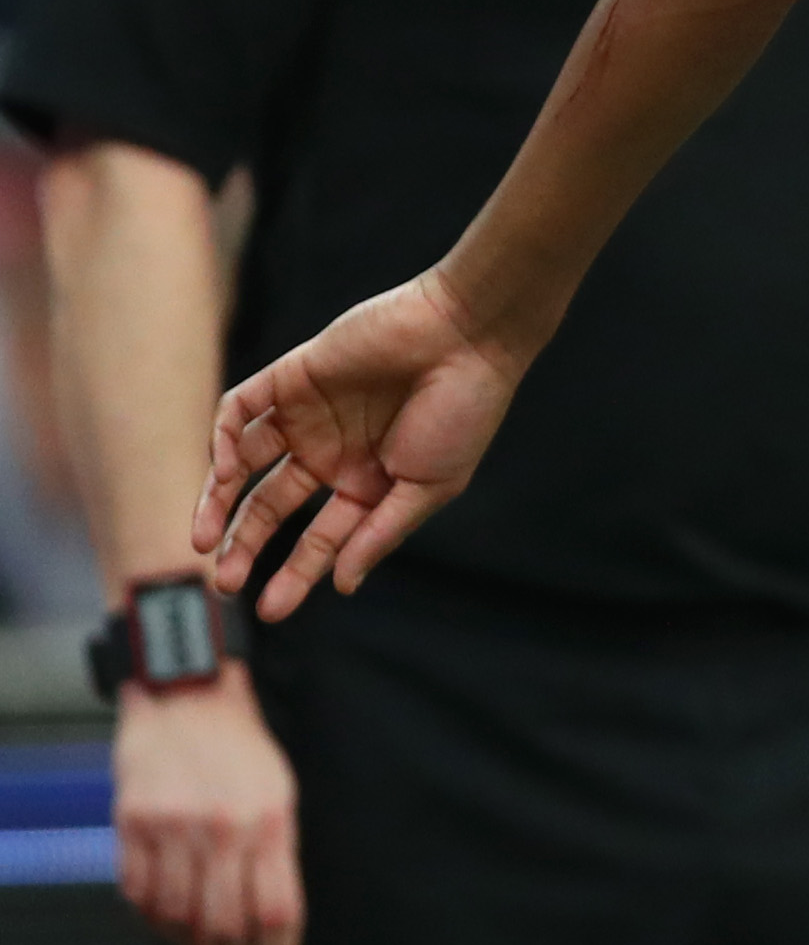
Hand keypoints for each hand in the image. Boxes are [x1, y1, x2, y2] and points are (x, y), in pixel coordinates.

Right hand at [112, 669, 301, 944]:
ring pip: (177, 918)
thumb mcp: (280, 791)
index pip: (277, 910)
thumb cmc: (240, 745)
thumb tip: (274, 921)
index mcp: (271, 818)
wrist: (187, 694)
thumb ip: (277, 853)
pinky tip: (170, 928)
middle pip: (225, 925)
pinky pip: (137, 895)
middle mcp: (222, 826)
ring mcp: (172, 828)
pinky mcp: (132, 826)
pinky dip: (153, 922)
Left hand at [198, 270, 521, 619]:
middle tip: (223, 582)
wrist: (469, 334)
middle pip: (270, 506)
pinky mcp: (292, 376)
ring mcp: (308, 414)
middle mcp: (331, 451)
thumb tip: (342, 585)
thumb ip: (379, 534)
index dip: (295, 575)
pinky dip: (222, 440)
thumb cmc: (463, 411)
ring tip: (203, 541)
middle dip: (244, 545)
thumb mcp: (430, 486)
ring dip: (216, 502)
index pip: (318, 537)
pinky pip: (240, 410)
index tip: (271, 610)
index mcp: (367, 482)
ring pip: (242, 464)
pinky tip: (224, 471)